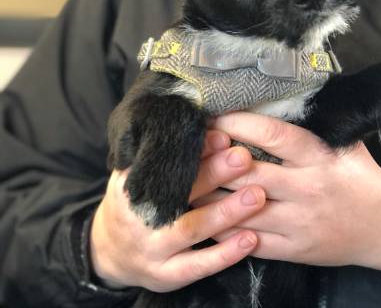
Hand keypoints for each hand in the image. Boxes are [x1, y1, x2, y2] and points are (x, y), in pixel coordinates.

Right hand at [90, 130, 265, 291]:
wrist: (109, 251)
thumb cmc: (133, 202)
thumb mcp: (131, 173)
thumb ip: (154, 152)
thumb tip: (186, 118)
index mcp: (133, 185)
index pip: (167, 164)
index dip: (195, 150)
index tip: (222, 135)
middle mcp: (141, 217)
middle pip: (180, 193)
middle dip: (214, 174)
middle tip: (244, 157)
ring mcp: (153, 248)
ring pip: (192, 229)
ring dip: (226, 212)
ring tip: (257, 196)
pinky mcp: (167, 275)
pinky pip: (199, 265)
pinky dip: (225, 253)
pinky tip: (251, 239)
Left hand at [195, 113, 380, 277]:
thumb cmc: (363, 178)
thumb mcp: (347, 144)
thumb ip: (315, 126)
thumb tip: (280, 101)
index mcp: (318, 157)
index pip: (272, 135)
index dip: (238, 123)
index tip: (214, 116)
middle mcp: (305, 188)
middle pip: (247, 173)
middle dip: (214, 160)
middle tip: (188, 149)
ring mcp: (298, 222)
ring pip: (242, 209)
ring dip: (209, 196)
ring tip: (184, 183)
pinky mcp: (294, 250)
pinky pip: (250, 240)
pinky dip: (224, 230)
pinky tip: (204, 219)